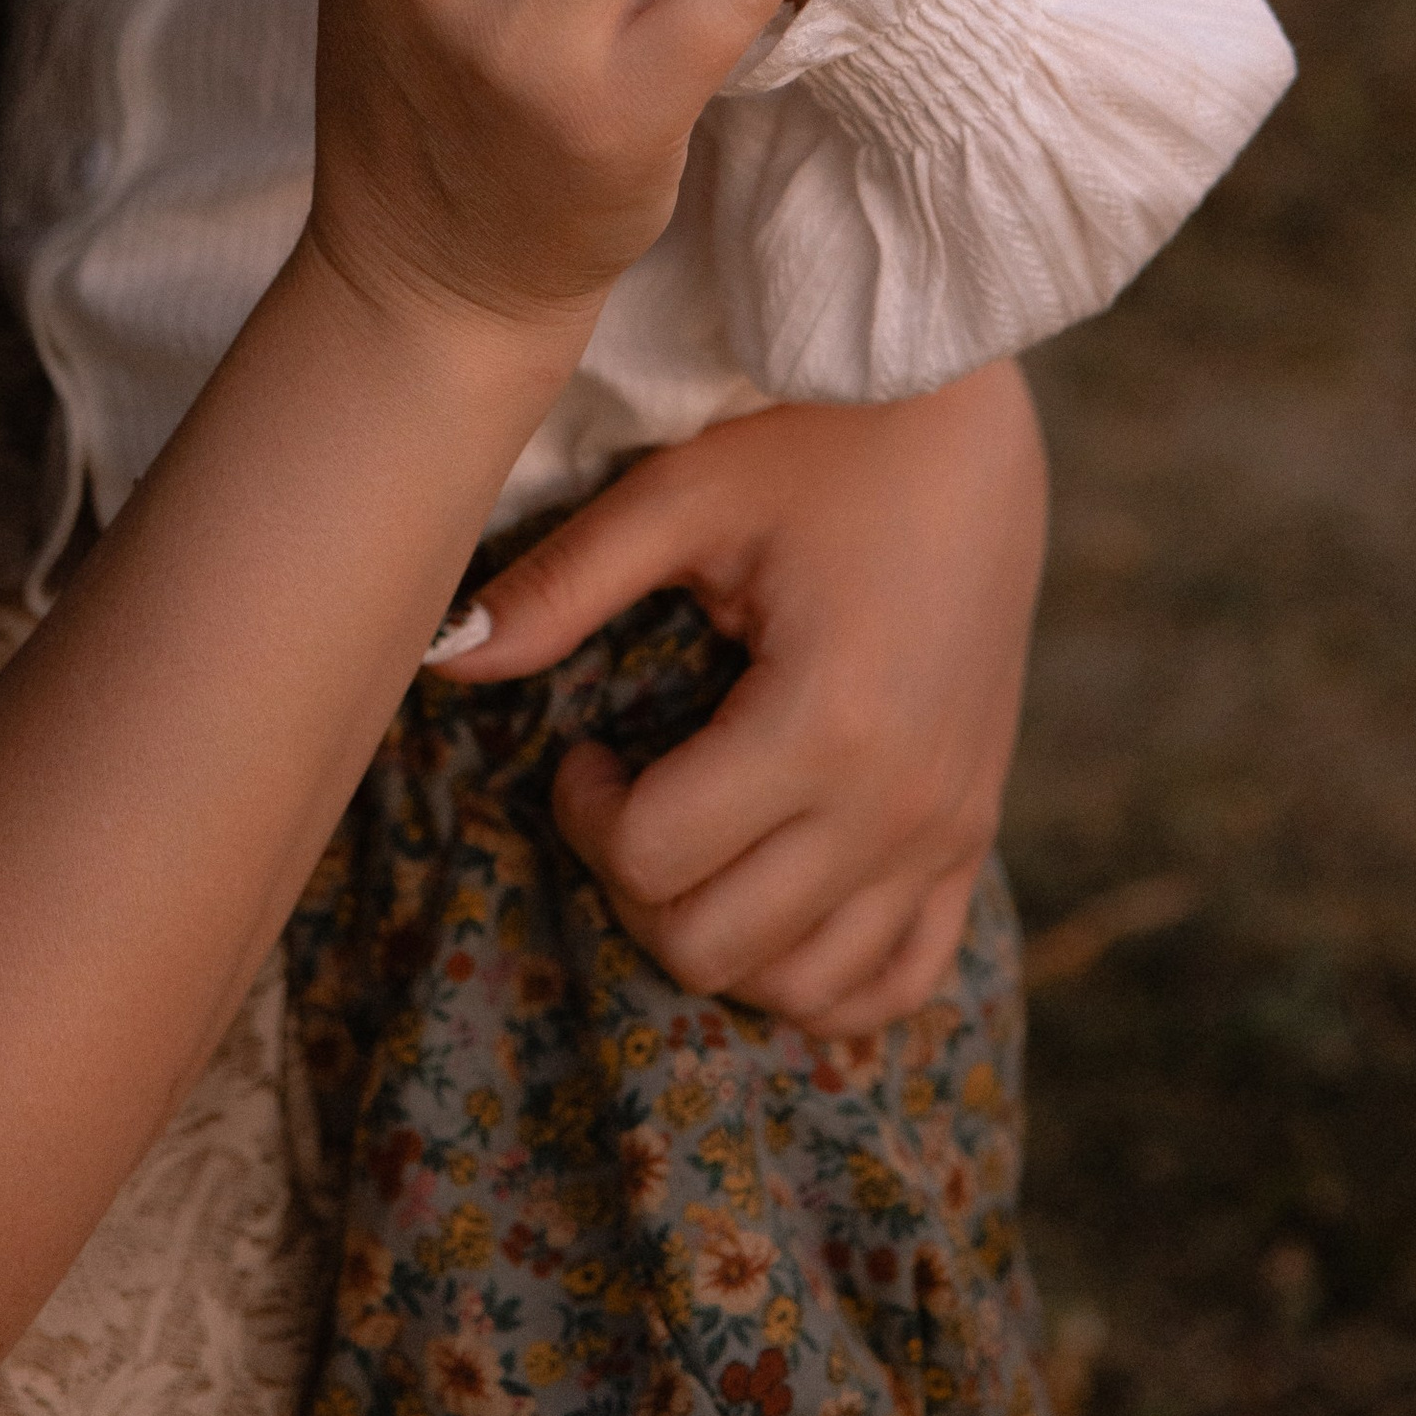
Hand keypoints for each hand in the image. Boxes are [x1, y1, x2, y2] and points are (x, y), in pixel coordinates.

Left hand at [430, 363, 1046, 1030]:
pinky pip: (900, 978)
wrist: (970, 426)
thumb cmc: (817, 442)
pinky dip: (823, 975)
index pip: (655, 857)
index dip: (583, 813)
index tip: (582, 746)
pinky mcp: (973, 834)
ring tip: (693, 837)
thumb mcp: (682, 498)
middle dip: (633, 886)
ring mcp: (948, 831)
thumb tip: (441, 658)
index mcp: (824, 723)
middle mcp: (897, 804)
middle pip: (716, 946)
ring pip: (805, 989)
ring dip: (718, 939)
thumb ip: (560, 587)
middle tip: (623, 794)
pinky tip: (770, 899)